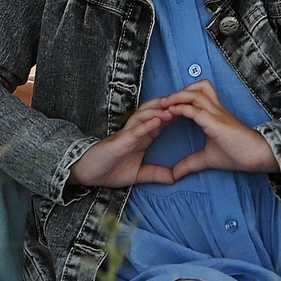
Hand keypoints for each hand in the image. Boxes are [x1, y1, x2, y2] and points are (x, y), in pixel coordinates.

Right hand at [67, 106, 181, 187]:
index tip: (194, 112)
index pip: (163, 121)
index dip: (177, 115)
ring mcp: (127, 134)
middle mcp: (136, 131)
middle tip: (188, 103)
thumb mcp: (138, 175)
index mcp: (143, 136)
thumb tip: (175, 178)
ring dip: (161, 111)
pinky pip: (135, 130)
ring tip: (176, 107)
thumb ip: (155, 174)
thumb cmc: (109, 169)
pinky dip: (147, 125)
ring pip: (146, 116)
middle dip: (171, 107)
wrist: (87, 172)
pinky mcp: (119, 140)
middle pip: (156, 113)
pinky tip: (158, 121)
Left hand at [150, 83, 277, 177]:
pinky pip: (196, 110)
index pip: (197, 96)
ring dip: (178, 96)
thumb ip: (190, 163)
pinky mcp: (216, 122)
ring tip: (164, 103)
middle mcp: (216, 109)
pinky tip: (172, 112)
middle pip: (198, 87)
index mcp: (215, 114)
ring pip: (196, 94)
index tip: (166, 107)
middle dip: (179, 91)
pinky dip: (182, 109)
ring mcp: (217, 114)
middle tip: (163, 101)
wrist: (256, 156)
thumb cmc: (237, 154)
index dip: (181, 98)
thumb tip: (174, 174)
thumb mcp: (208, 158)